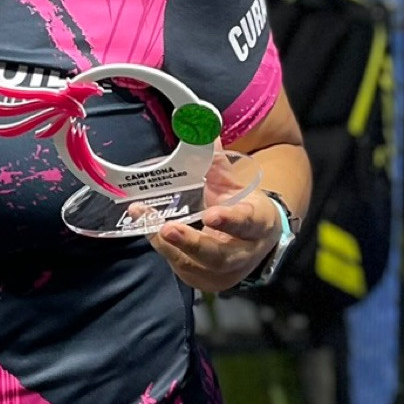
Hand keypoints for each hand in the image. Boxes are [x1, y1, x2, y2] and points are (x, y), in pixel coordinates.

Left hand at [150, 149, 281, 294]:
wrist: (253, 244)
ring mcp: (221, 272)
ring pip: (194, 264)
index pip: (246, 223)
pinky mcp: (202, 280)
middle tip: (168, 229)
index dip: (230, 221)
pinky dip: (162, 248)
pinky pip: (180, 266)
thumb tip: (200, 123)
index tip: (211, 215)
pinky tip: (146, 227)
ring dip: (167, 245)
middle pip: (218, 255)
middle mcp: (242, 253)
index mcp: (257, 224)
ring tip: (146, 220)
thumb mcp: (234, 184)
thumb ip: (216, 161)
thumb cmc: (242, 208)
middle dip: (191, 243)